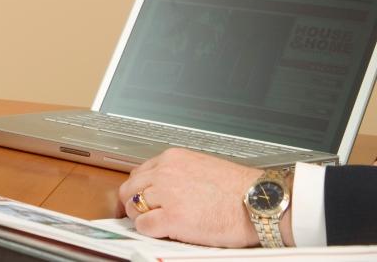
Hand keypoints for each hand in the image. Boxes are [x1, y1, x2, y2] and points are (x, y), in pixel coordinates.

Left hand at [118, 148, 263, 246]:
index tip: (141, 199)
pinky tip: (164, 232)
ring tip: (159, 224)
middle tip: (143, 215)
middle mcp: (166, 173)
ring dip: (143, 218)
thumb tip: (163, 188)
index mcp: (173, 158)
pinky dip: (150, 232)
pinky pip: (144, 226)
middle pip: (130, 189)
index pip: (139, 173)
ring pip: (133, 207)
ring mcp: (167, 195)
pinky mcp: (173, 218)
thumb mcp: (202, 168)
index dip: (139, 190)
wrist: (261, 201)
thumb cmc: (241, 189)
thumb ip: (178, 174)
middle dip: (133, 204)